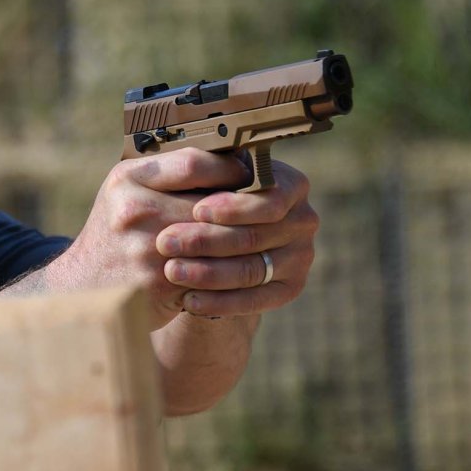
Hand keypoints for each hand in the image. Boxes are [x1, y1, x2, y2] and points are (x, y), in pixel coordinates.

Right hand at [45, 148, 315, 329]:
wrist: (79, 289)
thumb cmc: (114, 233)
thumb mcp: (126, 192)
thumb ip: (167, 174)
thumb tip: (233, 158)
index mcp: (128, 179)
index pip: (193, 163)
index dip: (229, 168)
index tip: (250, 172)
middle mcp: (133, 209)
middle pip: (210, 204)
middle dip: (244, 207)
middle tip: (271, 206)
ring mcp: (144, 249)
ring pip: (214, 240)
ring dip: (241, 241)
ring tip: (261, 235)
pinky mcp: (155, 285)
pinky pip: (206, 272)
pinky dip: (225, 269)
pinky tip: (239, 264)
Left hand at [156, 156, 316, 319]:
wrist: (218, 242)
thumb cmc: (208, 198)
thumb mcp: (209, 179)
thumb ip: (206, 172)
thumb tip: (185, 168)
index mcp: (290, 183)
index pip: (269, 197)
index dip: (233, 206)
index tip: (197, 210)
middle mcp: (303, 219)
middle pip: (254, 235)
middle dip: (206, 240)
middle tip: (166, 242)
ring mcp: (300, 256)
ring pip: (251, 269)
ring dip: (207, 273)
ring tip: (172, 271)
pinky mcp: (289, 288)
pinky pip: (255, 300)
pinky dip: (220, 302)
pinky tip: (189, 301)